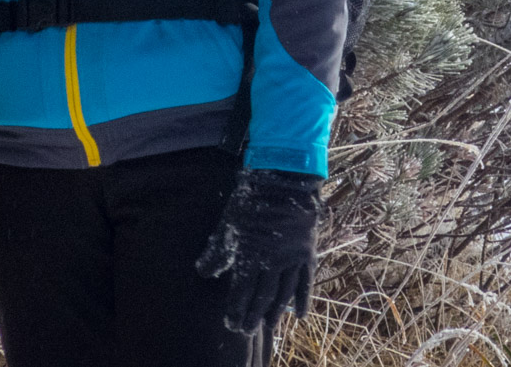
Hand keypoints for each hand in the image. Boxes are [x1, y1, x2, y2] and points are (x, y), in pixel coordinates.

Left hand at [195, 168, 321, 332]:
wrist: (286, 179)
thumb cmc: (252, 199)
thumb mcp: (228, 223)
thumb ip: (217, 251)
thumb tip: (203, 272)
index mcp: (251, 256)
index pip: (241, 291)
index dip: (235, 309)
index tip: (230, 323)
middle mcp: (272, 263)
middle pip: (261, 297)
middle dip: (253, 316)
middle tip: (246, 331)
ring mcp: (291, 259)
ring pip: (283, 293)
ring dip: (275, 312)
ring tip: (268, 326)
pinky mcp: (307, 253)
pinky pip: (305, 281)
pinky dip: (303, 299)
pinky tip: (300, 315)